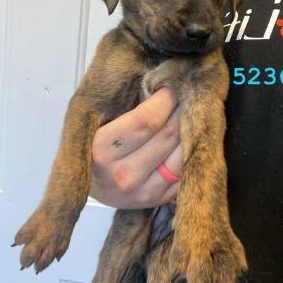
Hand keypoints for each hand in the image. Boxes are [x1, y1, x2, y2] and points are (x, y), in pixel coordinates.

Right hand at [90, 88, 181, 208]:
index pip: (147, 119)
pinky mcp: (159, 200)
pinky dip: (190, 150)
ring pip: (182, 153)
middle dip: (180, 109)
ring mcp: (143, 192)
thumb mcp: (99, 121)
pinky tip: (186, 137)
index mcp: (103, 150)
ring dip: (189, 129)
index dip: (165, 98)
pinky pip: (186, 170)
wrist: (92, 185)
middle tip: (184, 94)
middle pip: (168, 134)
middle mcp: (122, 175)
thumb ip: (125, 104)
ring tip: (187, 114)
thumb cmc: (96, 145)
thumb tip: (161, 82)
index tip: (170, 85)